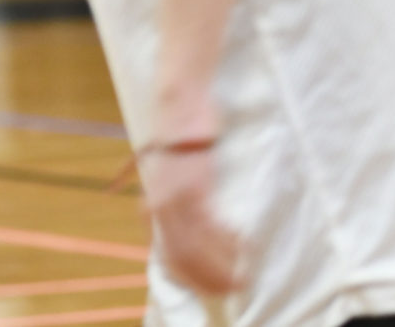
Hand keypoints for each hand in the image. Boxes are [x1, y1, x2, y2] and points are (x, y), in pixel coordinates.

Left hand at [140, 142, 241, 298]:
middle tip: (234, 289)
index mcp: (152, 211)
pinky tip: (243, 245)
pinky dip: (227, 241)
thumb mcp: (169, 176)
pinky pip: (210, 225)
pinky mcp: (193, 185)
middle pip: (182, 260)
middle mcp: (159, 209)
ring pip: (196, 248)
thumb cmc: (180, 139)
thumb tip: (195, 229)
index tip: (213, 290)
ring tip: (242, 275)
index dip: (192, 280)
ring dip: (221, 266)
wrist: (180, 104)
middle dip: (209, 280)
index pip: (169, 260)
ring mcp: (175, 198)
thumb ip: (175, 203)